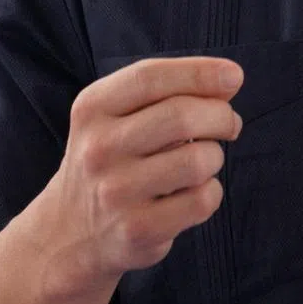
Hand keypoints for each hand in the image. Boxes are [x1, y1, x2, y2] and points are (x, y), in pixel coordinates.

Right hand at [29, 56, 243, 300]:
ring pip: (198, 159)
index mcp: (93, 107)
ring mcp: (115, 193)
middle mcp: (98, 148)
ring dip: (215, 156)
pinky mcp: (136, 231)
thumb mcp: (119, 112)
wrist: (68, 232)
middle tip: (228, 123)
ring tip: (203, 160)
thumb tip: (230, 79)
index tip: (234, 76)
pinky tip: (193, 192)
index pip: (151, 76)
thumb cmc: (113, 156)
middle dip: (221, 115)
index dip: (200, 71)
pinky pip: (201, 200)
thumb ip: (170, 89)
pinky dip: (211, 192)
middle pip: (182, 116)